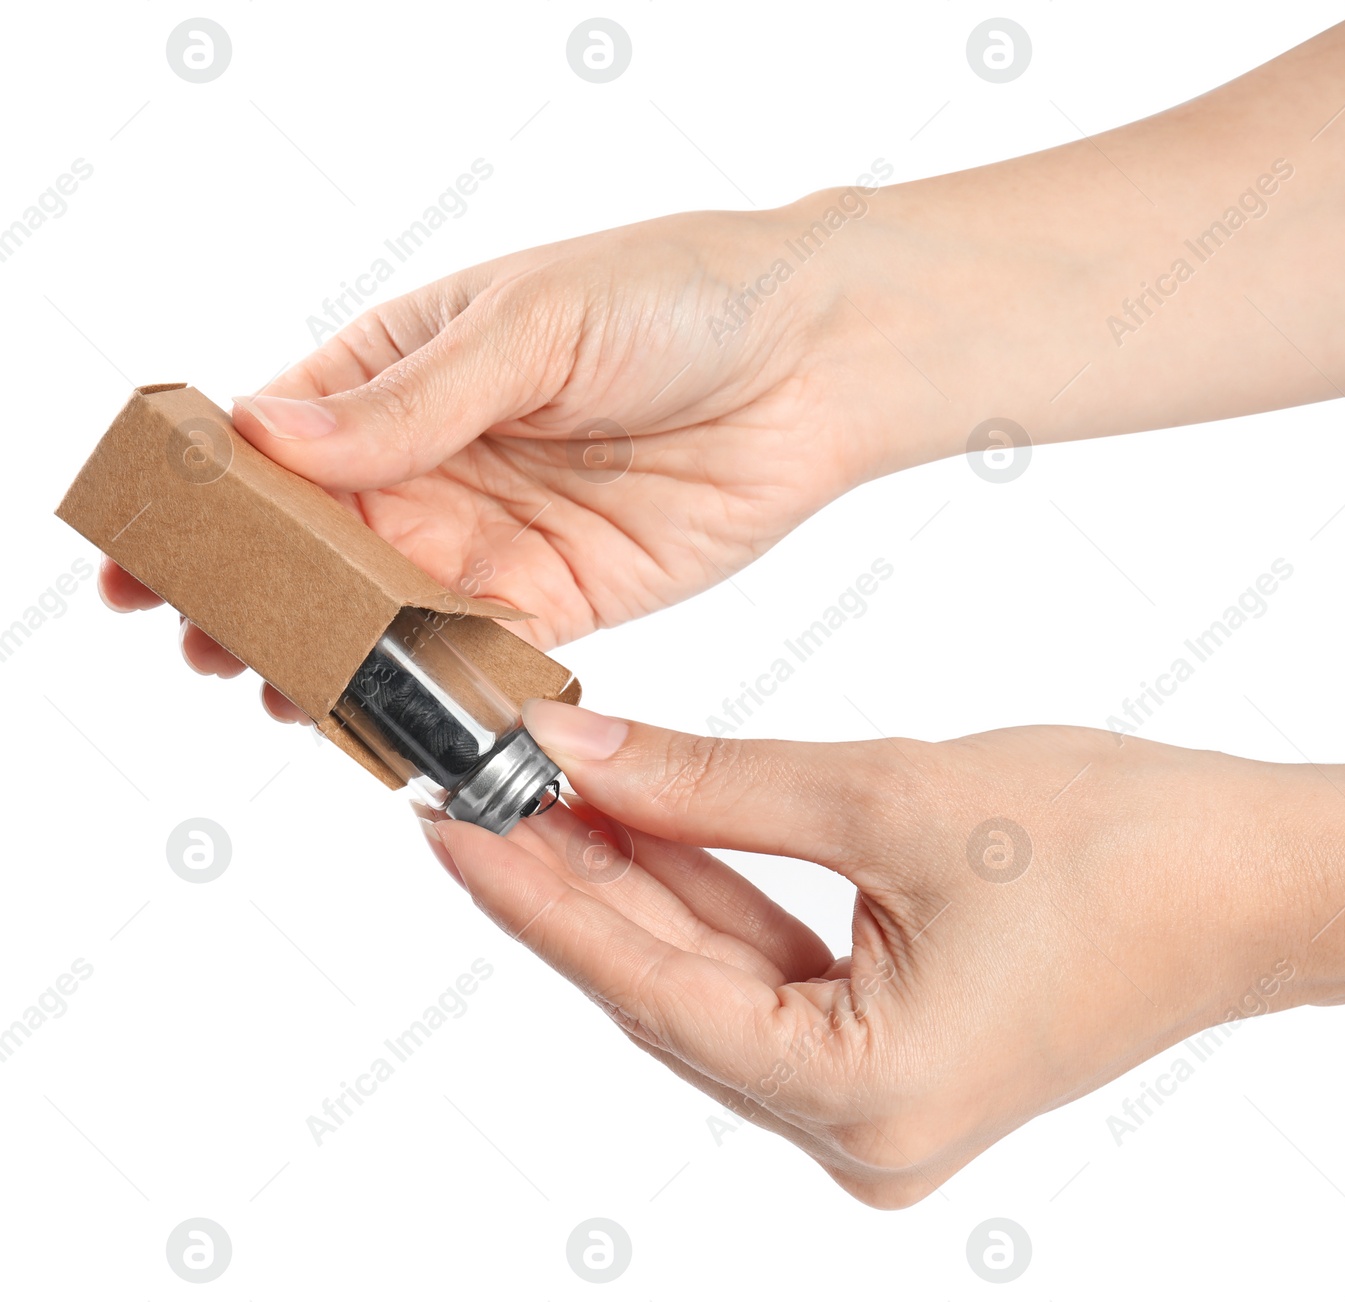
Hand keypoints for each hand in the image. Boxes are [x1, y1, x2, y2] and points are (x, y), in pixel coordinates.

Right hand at [98, 200, 919, 718]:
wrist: (815, 356)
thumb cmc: (680, 297)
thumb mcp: (534, 324)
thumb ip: (413, 399)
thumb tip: (271, 436)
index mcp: (403, 371)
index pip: (277, 447)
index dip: (209, 506)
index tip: (143, 558)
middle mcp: (436, 462)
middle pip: (320, 548)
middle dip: (261, 601)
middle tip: (213, 648)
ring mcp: (494, 536)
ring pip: (389, 615)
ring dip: (336, 659)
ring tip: (287, 697)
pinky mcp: (562, 599)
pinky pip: (482, 654)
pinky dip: (438, 689)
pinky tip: (395, 717)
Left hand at [428, 702, 1344, 1205]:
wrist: (1262, 881)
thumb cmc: (1118, 842)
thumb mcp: (889, 794)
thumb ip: (714, 784)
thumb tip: (582, 752)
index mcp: (863, 1097)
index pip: (648, 986)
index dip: (538, 896)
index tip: (449, 817)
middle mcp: (858, 1134)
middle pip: (669, 991)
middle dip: (578, 882)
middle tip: (480, 786)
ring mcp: (876, 1111)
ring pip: (713, 983)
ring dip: (639, 887)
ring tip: (547, 793)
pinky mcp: (895, 1068)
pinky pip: (769, 981)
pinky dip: (713, 903)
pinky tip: (649, 830)